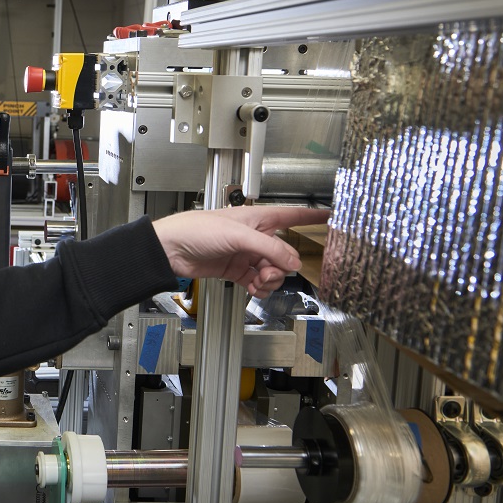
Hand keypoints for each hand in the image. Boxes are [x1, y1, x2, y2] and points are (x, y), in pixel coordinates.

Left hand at [152, 206, 327, 297]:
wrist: (170, 250)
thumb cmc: (196, 230)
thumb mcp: (237, 235)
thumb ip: (268, 247)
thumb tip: (292, 261)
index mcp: (257, 218)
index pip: (292, 214)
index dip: (312, 215)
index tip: (332, 216)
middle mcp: (254, 235)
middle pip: (284, 252)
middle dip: (282, 265)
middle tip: (268, 271)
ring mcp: (246, 254)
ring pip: (273, 270)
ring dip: (270, 279)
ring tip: (258, 280)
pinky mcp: (237, 270)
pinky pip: (259, 281)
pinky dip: (260, 287)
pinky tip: (253, 288)